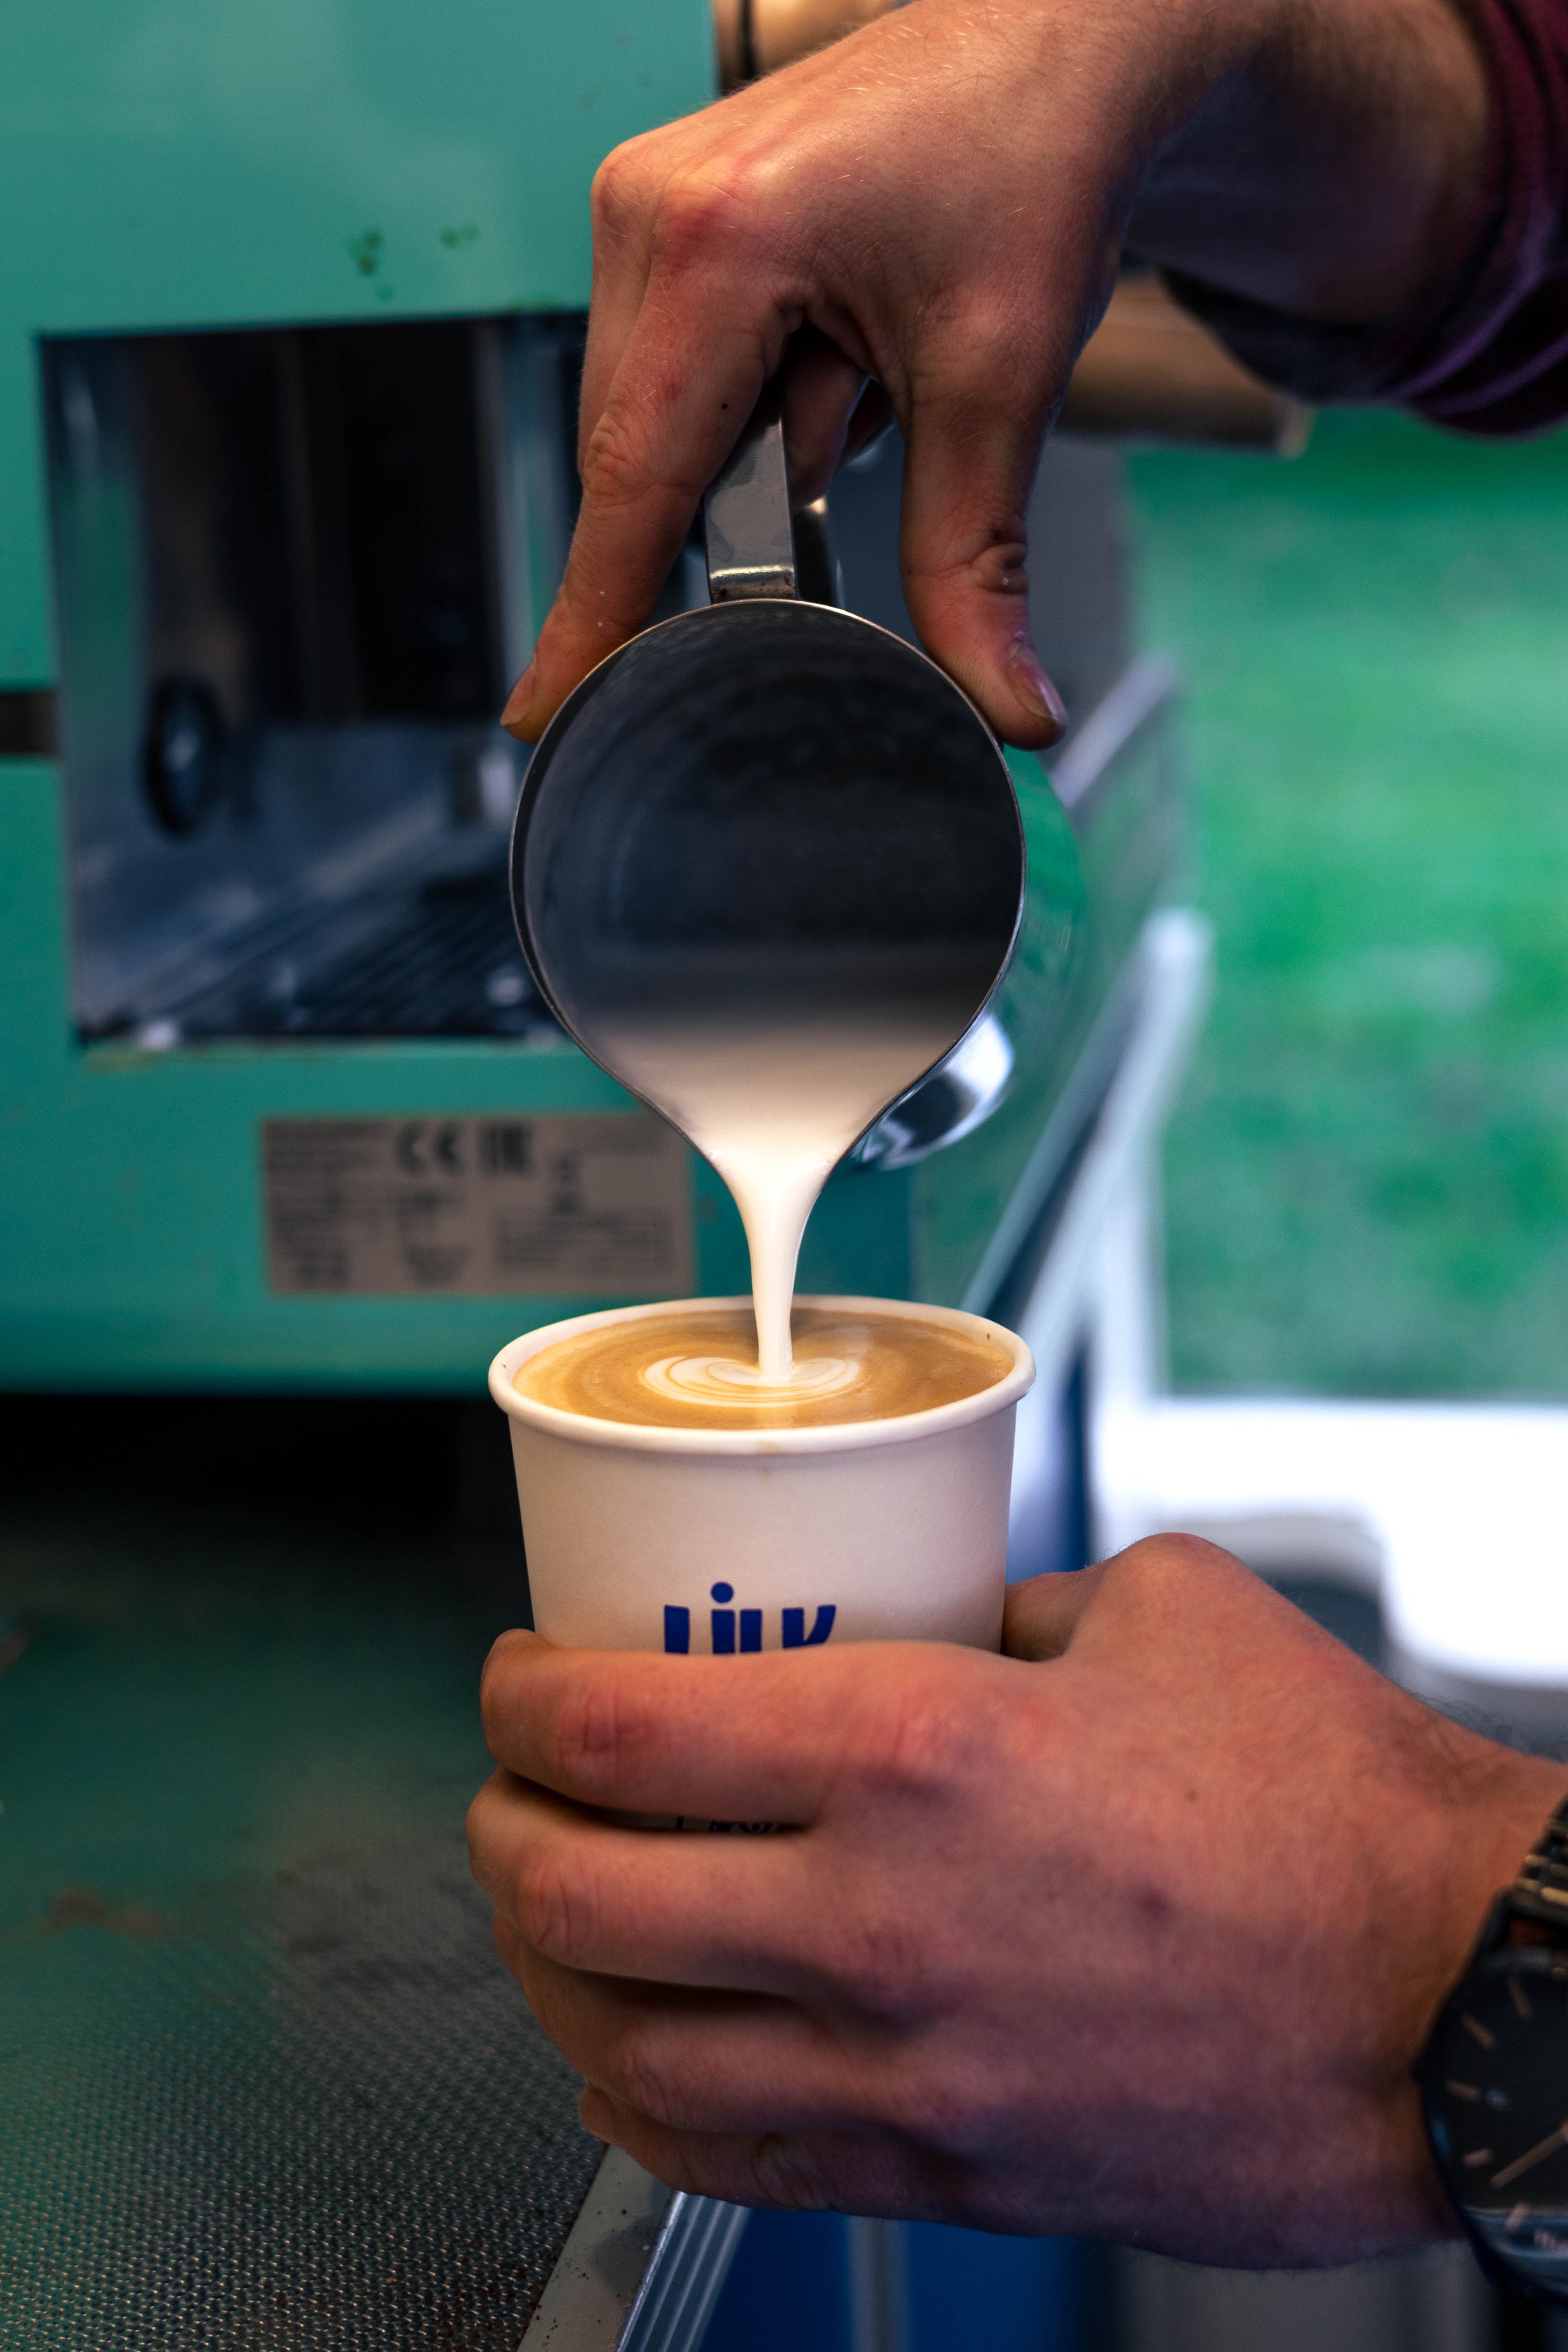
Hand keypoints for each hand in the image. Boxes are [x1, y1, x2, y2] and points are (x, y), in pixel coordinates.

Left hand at [467, 1536, 1561, 2264]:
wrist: (1459, 2003)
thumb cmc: (1328, 1803)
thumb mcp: (1153, 1610)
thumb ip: (1000, 1605)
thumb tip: (927, 1613)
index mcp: (916, 1750)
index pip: (616, 1730)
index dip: (519, 1695)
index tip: (519, 1674)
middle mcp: (877, 1920)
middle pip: (572, 1892)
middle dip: (499, 1824)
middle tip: (515, 1782)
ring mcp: (902, 2071)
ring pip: (618, 2043)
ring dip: (546, 1968)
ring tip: (550, 1911)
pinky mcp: (947, 2173)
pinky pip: (724, 2163)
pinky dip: (637, 2101)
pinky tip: (630, 2055)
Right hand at [502, 0, 1485, 749]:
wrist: (1056, 41)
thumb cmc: (1026, 162)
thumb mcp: (1000, 382)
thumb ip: (973, 562)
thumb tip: (1007, 713)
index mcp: (716, 242)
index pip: (631, 482)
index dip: (590, 616)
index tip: (542, 715)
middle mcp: (649, 207)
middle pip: (638, 457)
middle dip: (725, 513)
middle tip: (840, 461)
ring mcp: (645, 199)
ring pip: (658, 418)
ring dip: (755, 443)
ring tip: (863, 362)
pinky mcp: (665, 209)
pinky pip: (678, 365)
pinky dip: (757, 397)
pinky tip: (838, 343)